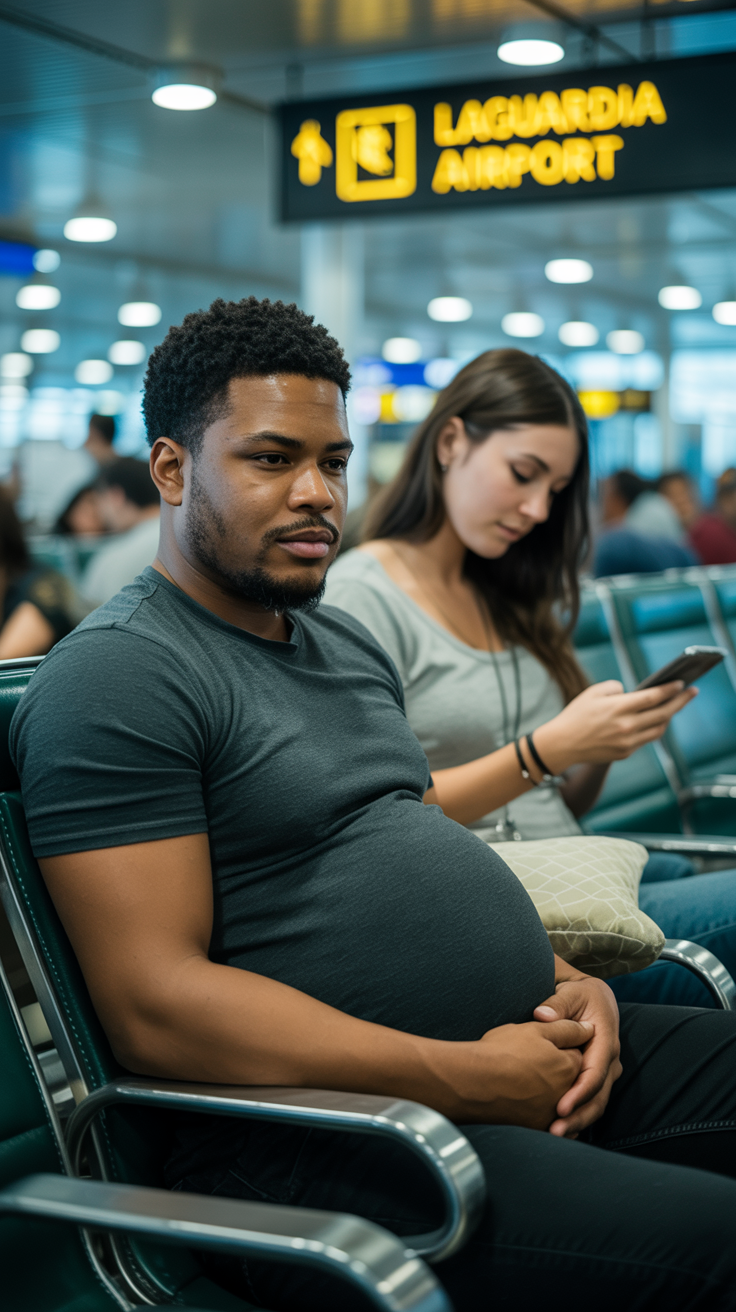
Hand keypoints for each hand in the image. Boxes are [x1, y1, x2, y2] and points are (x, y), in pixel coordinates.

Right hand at [441, 1017, 591, 1128]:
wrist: (474, 1082)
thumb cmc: (502, 1051)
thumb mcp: (536, 1029)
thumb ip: (566, 1028)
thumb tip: (589, 1028)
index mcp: (569, 1066)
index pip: (577, 1054)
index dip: (562, 1047)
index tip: (544, 1045)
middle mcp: (567, 1092)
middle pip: (572, 1079)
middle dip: (560, 1070)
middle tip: (534, 1061)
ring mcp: (552, 1112)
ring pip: (563, 1100)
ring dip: (555, 1093)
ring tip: (529, 1080)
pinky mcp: (537, 1127)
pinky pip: (552, 1122)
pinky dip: (547, 1114)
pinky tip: (532, 1103)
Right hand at [534, 678, 696, 773]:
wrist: (562, 744)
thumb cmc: (576, 715)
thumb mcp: (593, 692)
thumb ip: (616, 688)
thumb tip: (632, 693)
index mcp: (618, 708)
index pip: (653, 697)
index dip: (670, 689)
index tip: (681, 683)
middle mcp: (626, 726)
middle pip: (663, 713)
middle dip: (680, 701)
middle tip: (692, 692)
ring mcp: (627, 742)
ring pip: (659, 729)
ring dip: (669, 717)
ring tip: (675, 706)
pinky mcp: (625, 753)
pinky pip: (646, 739)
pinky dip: (654, 728)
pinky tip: (656, 720)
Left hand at [534, 974, 621, 1136]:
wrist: (595, 998)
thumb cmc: (580, 995)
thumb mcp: (570, 993)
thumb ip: (557, 1004)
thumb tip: (542, 1015)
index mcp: (605, 1040)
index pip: (595, 1073)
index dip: (579, 1093)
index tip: (560, 1108)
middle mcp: (609, 1060)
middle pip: (598, 1096)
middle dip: (579, 1117)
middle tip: (555, 1132)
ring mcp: (605, 1071)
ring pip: (596, 1104)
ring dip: (578, 1122)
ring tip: (554, 1135)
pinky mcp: (597, 1078)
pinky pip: (590, 1101)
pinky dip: (578, 1116)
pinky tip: (559, 1129)